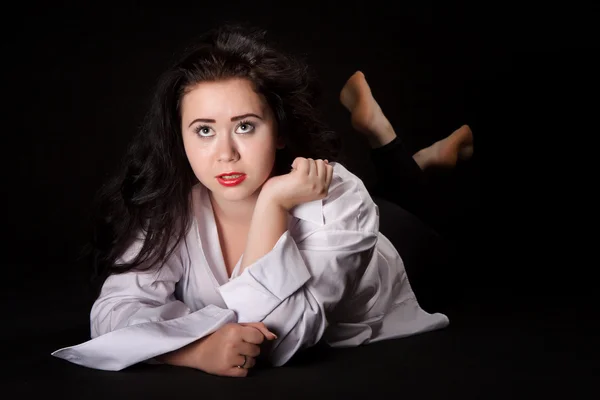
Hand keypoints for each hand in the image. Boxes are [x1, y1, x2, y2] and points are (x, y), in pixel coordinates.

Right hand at [156, 322, 276, 376]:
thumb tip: (273, 337)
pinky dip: (242, 369)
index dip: (255, 338)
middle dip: (250, 349)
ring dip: (247, 359)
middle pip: (257, 351)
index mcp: (235, 330)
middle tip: (238, 346)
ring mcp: (229, 359)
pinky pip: (245, 372)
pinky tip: (233, 363)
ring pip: (252, 362)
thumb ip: (257, 328)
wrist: (198, 350)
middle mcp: (233, 344)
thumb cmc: (220, 336)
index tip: (246, 338)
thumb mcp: (237, 326)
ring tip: (235, 355)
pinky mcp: (227, 371)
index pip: (259, 338)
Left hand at [262, 158, 333, 210]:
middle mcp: (320, 187)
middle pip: (321, 163)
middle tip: (300, 173)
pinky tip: (291, 171)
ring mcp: (312, 182)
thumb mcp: (309, 185)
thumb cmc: (289, 192)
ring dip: (301, 164)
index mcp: (324, 191)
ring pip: (312, 161)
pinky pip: (303, 160)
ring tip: (295, 174)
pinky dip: (296, 162)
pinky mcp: (302, 177)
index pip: (329, 169)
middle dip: (309, 164)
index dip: (317, 167)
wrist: (275, 201)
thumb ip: (318, 175)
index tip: (307, 173)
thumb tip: (325, 161)